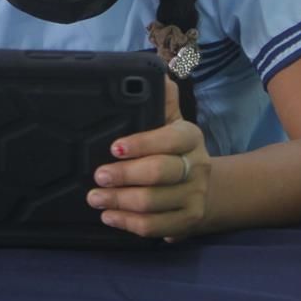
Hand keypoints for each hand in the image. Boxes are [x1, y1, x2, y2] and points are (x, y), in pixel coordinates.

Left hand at [86, 79, 210, 240]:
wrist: (205, 186)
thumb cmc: (174, 149)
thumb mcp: (171, 122)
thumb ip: (162, 100)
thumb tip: (158, 74)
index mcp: (190, 136)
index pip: (169, 139)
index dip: (141, 143)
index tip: (113, 148)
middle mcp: (197, 166)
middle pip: (159, 173)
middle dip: (124, 176)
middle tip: (98, 177)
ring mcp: (195, 196)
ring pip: (154, 203)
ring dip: (120, 202)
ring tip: (95, 198)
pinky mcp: (189, 221)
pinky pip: (156, 226)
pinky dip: (129, 223)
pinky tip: (110, 217)